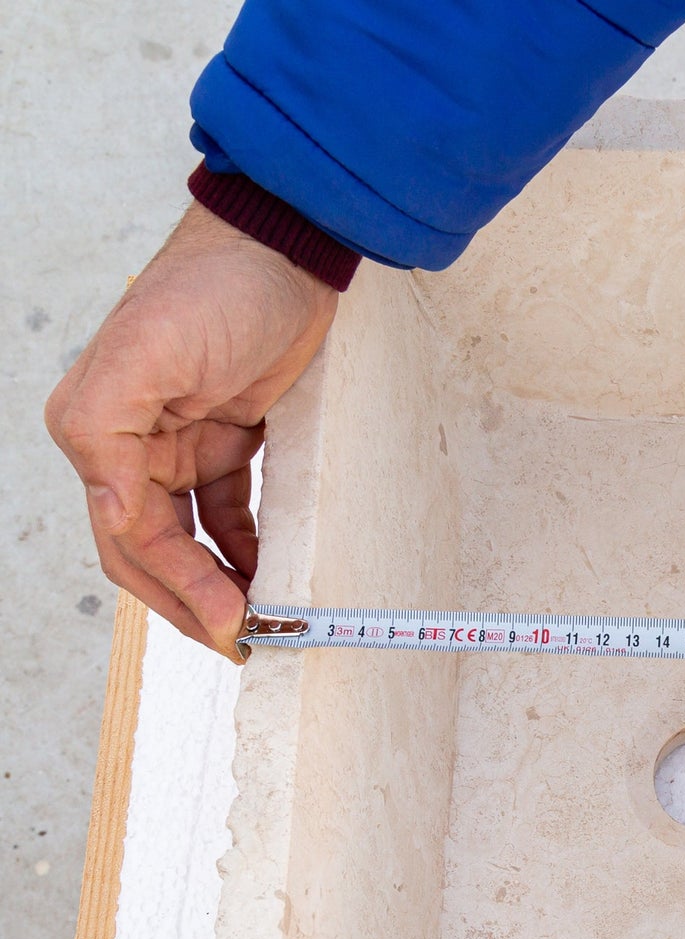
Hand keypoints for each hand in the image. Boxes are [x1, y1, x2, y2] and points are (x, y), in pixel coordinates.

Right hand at [46, 202, 337, 656]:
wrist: (285, 248)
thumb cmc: (216, 287)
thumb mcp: (148, 355)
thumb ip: (108, 436)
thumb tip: (117, 515)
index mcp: (97, 431)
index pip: (130, 539)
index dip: (179, 589)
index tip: (231, 624)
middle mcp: (128, 445)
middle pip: (155, 553)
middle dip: (194, 602)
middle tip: (245, 642)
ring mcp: (179, 446)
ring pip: (190, 542)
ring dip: (220, 583)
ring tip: (260, 621)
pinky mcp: (227, 442)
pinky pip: (229, 515)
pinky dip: (247, 549)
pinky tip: (269, 575)